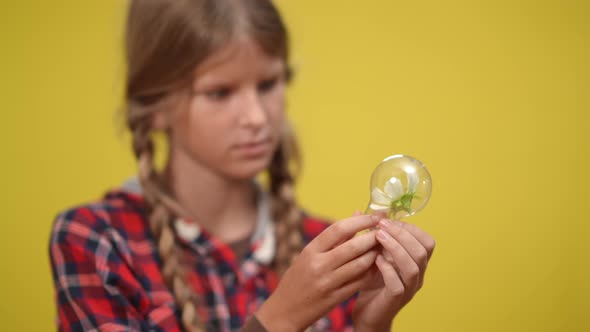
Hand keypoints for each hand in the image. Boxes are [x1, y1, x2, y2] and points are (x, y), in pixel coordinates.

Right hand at [256, 214, 379, 331]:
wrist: (285, 310)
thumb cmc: (298, 277)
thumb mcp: (310, 254)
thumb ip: (334, 237)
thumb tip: (358, 214)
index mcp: (311, 250)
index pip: (338, 229)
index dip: (360, 221)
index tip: (374, 217)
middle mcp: (318, 265)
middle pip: (352, 246)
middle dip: (372, 237)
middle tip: (385, 231)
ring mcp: (327, 282)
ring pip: (359, 264)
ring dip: (374, 254)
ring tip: (382, 248)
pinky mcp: (335, 298)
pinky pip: (359, 282)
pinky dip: (371, 272)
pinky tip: (378, 266)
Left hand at [353, 218, 435, 331]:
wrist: (367, 315)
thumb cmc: (371, 283)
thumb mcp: (373, 255)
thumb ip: (373, 235)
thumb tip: (363, 210)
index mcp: (415, 263)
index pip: (427, 242)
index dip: (411, 228)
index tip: (390, 220)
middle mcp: (417, 276)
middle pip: (422, 251)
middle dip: (403, 234)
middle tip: (382, 225)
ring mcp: (408, 289)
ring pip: (413, 266)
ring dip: (396, 248)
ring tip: (378, 237)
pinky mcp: (395, 300)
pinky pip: (398, 284)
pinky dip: (387, 269)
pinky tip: (376, 260)